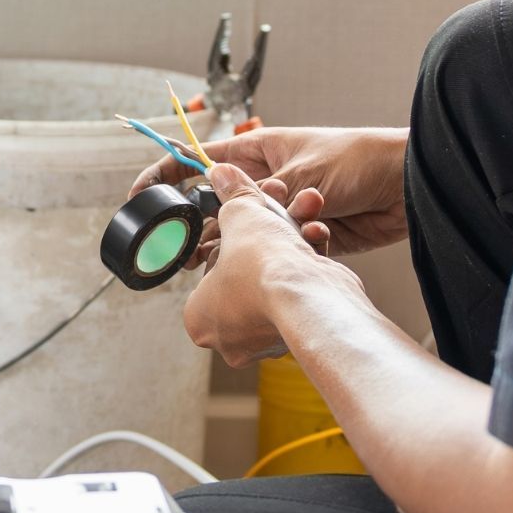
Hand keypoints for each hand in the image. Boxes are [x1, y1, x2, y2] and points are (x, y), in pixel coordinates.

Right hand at [130, 126, 407, 254]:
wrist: (409, 188)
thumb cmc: (360, 160)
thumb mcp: (302, 170)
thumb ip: (259, 189)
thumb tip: (217, 190)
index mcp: (256, 152)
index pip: (197, 158)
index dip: (165, 173)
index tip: (140, 193)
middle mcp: (261, 183)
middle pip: (211, 206)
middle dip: (194, 229)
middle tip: (179, 254)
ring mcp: (278, 212)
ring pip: (237, 235)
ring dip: (230, 250)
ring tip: (219, 268)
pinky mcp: (297, 238)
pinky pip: (267, 252)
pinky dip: (266, 259)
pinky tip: (270, 264)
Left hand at [184, 164, 367, 366]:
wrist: (310, 296)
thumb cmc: (262, 268)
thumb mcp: (239, 216)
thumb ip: (231, 195)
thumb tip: (221, 173)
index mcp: (198, 319)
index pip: (208, 270)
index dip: (228, 238)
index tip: (240, 221)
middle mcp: (229, 338)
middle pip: (243, 272)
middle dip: (262, 236)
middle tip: (272, 210)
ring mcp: (267, 339)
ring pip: (275, 278)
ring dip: (290, 241)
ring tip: (301, 212)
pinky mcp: (303, 331)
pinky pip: (299, 289)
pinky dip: (308, 261)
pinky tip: (314, 236)